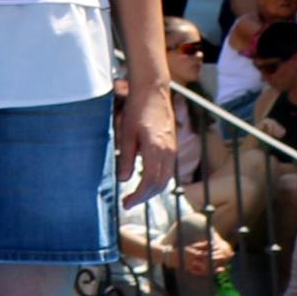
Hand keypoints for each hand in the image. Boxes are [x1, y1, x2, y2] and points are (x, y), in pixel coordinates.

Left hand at [116, 78, 175, 206]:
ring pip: (166, 178)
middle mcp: (168, 152)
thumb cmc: (136, 109)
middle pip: (160, 184)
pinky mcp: (172, 145)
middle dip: (145, 196)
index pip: (151, 182)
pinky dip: (157, 179)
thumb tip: (124, 179)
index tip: (126, 203)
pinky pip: (168, 169)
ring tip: (136, 195)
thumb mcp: (126, 133)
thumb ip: (126, 157)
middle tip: (128, 203)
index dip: (139, 196)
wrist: (153, 92)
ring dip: (152, 190)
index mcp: (156, 149)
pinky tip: (145, 180)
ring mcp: (172, 149)